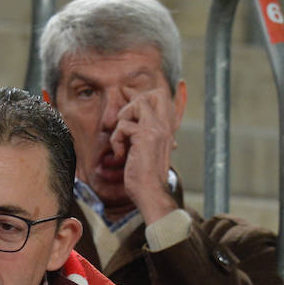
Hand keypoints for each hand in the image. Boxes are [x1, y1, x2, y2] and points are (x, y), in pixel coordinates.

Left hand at [108, 89, 180, 223]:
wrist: (150, 193)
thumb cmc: (144, 175)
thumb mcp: (143, 149)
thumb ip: (140, 131)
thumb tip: (125, 116)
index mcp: (167, 129)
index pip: (162, 98)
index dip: (142, 94)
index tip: (126, 91)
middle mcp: (165, 126)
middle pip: (155, 93)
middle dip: (134, 102)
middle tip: (124, 123)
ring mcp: (157, 129)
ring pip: (137, 104)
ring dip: (122, 122)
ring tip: (122, 141)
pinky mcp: (145, 136)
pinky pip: (123, 126)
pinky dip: (116, 140)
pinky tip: (121, 155)